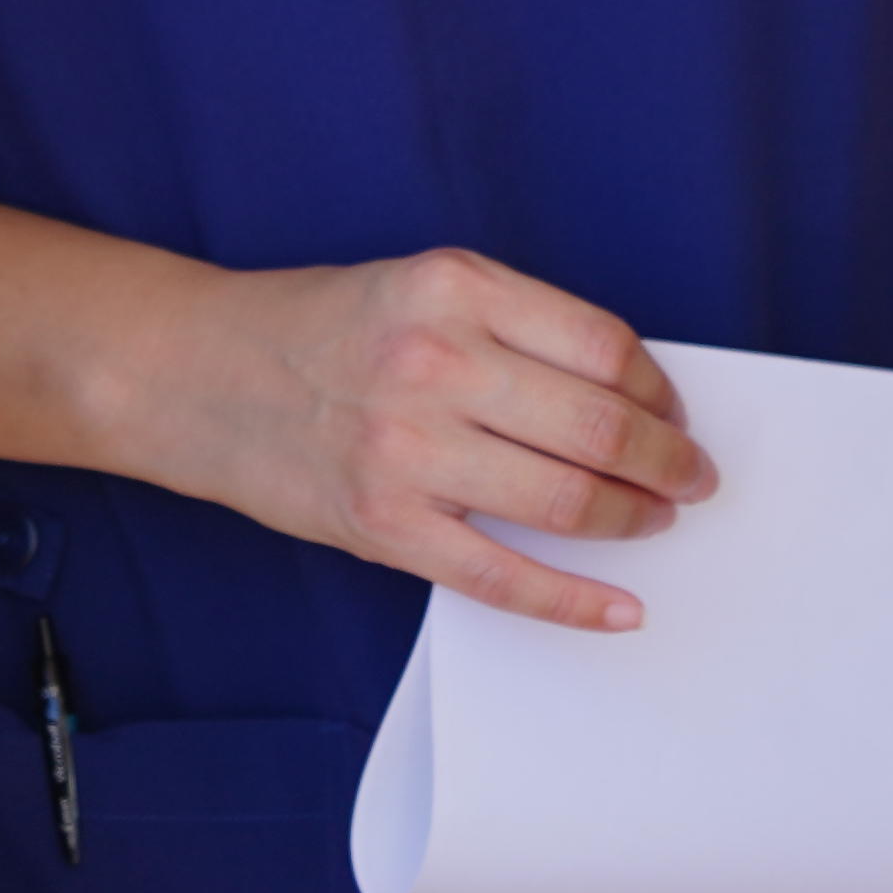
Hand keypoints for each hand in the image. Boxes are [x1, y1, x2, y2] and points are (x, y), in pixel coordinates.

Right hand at [142, 247, 711, 630]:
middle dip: (670, 462)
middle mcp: (434, 362)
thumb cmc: (321, 329)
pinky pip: (502, 577)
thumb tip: (634, 396)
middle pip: (600, 427)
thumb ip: (517, 326)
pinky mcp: (384, 524)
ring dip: (634, 518)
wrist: (198, 374)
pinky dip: (574, 601)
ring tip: (655, 519)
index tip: (676, 413)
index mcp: (455, 287)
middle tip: (694, 478)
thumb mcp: (422, 285)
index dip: (660, 390)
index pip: (603, 346)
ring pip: (565, 501)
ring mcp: (407, 449)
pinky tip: (620, 607)